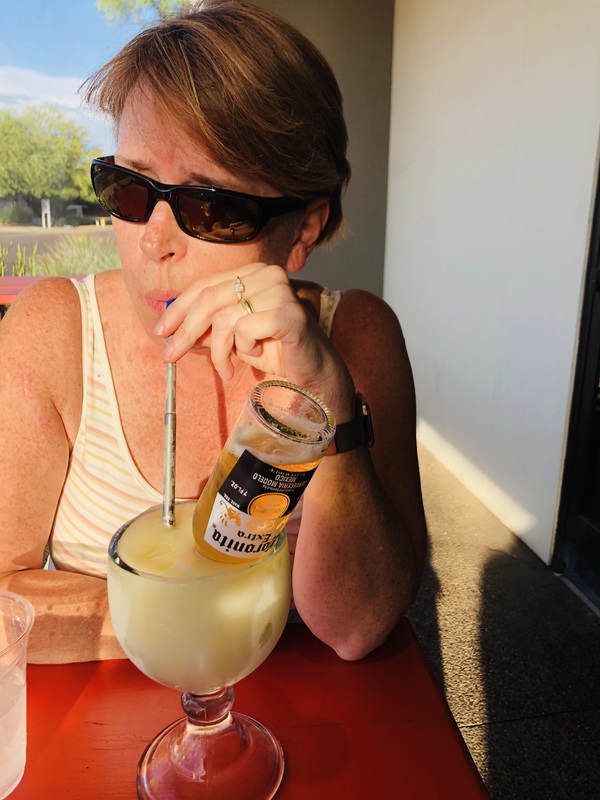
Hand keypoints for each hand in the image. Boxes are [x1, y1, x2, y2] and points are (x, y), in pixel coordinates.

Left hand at [153, 263, 354, 417]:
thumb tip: (170, 330)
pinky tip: (256, 357)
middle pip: (209, 299)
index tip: (160, 331)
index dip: (178, 308)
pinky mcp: (289, 314)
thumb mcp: (233, 337)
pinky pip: (245, 330)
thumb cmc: (274, 352)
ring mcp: (280, 291)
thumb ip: (207, 327)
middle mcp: (267, 274)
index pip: (205, 284)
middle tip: (171, 355)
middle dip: (185, 331)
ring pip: (224, 319)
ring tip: (225, 370)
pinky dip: (244, 350)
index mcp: (252, 273)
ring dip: (218, 352)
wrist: (312, 373)